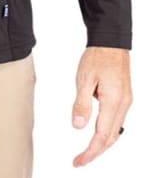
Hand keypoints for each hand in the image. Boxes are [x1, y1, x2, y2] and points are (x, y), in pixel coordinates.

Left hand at [71, 46, 132, 167]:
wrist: (111, 42)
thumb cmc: (97, 57)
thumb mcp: (84, 78)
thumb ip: (81, 103)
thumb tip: (78, 126)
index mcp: (113, 101)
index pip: (102, 135)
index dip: (90, 152)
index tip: (79, 161)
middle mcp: (123, 105)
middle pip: (110, 138)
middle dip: (95, 152)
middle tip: (79, 161)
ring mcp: (126, 102)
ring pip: (115, 131)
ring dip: (102, 144)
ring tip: (86, 152)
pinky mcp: (124, 97)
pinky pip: (117, 121)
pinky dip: (107, 132)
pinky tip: (97, 134)